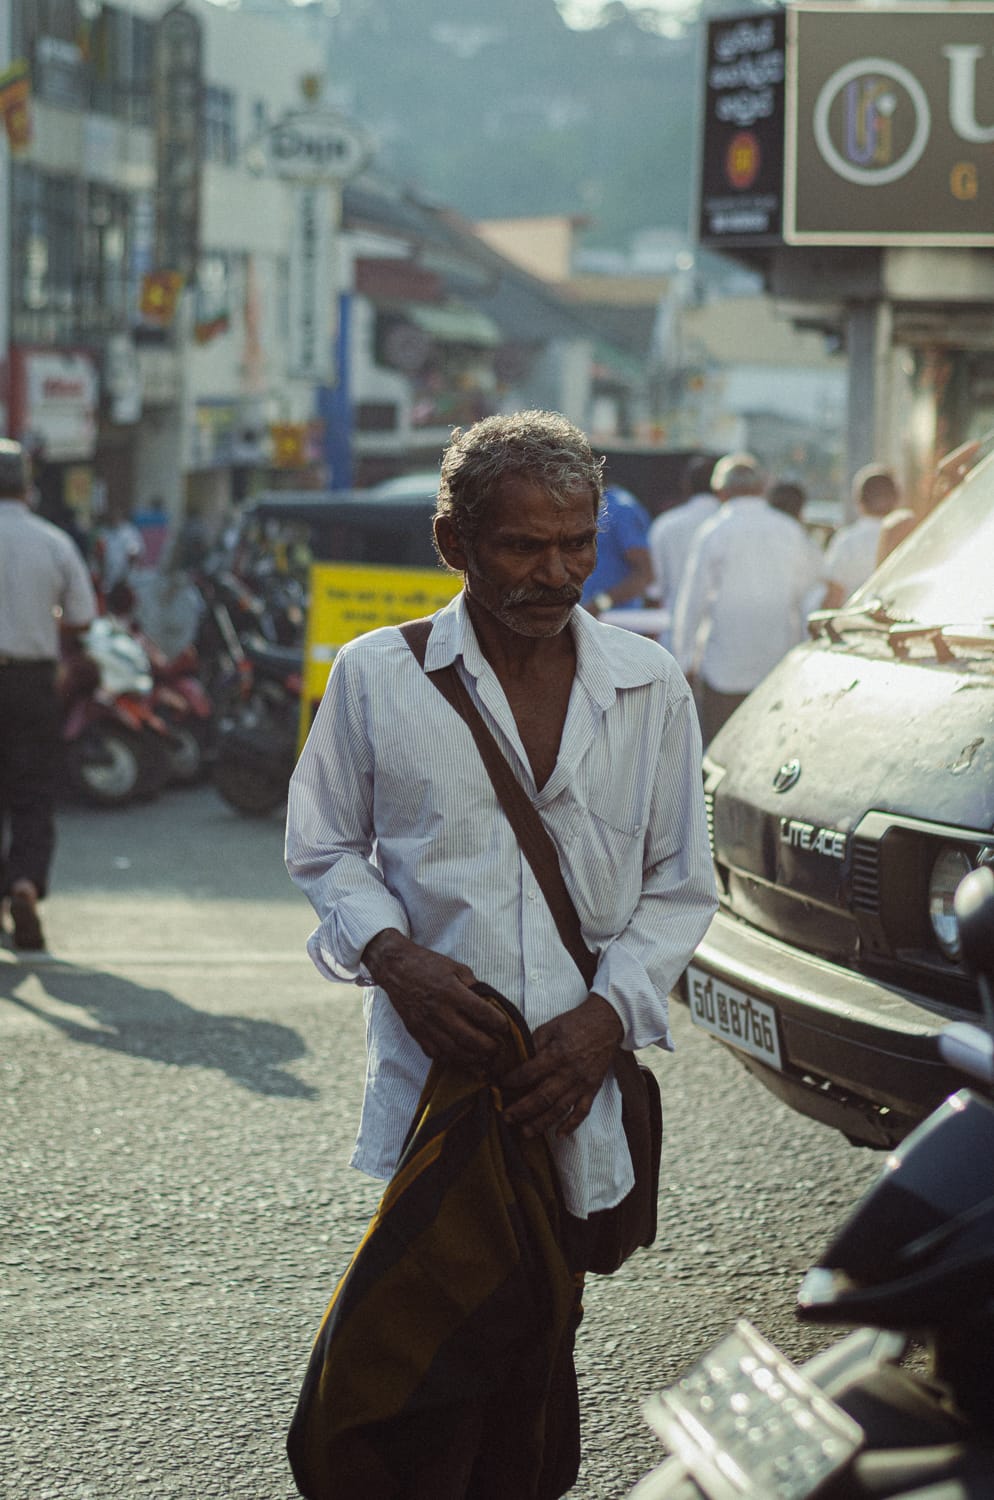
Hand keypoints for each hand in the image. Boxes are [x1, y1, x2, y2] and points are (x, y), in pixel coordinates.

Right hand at [362, 929, 506, 1067]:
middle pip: (471, 1039)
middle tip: (498, 1047)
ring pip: (455, 1052)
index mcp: (452, 992)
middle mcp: (440, 1011)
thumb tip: (490, 1003)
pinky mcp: (417, 1033)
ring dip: (474, 1058)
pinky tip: (462, 1057)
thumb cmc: (428, 965)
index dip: (499, 1024)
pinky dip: (452, 1059)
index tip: (505, 1027)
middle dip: (490, 1047)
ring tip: (484, 1057)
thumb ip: (474, 986)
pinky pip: (437, 1055)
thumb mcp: (456, 968)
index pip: (483, 1014)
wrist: (396, 969)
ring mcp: (427, 1025)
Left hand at [501, 993, 623, 1138]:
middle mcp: (569, 1072)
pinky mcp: (593, 1089)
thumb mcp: (551, 1027)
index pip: (530, 1072)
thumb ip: (534, 1043)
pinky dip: (572, 1125)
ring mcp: (582, 1083)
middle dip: (522, 1109)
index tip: (500, 1085)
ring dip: (541, 1123)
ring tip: (525, 1133)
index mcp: (557, 1054)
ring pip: (560, 1109)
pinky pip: (583, 1111)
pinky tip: (559, 1135)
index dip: (513, 1080)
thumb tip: (517, 1059)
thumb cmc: (576, 1023)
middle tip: (506, 1118)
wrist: (607, 1023)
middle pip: (543, 1097)